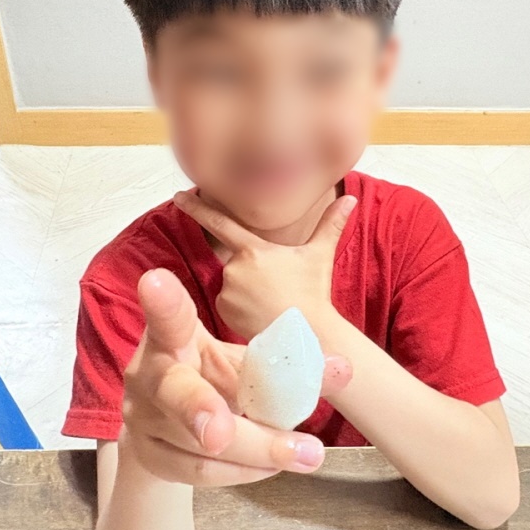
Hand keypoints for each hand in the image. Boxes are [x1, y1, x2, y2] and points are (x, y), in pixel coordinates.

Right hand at [121, 269, 351, 486]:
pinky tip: (273, 466)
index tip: (158, 281)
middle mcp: (150, 374)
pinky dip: (242, 471)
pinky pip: (199, 471)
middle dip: (199, 410)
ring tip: (303, 452)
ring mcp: (144, 417)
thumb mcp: (247, 363)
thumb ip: (292, 365)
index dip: (163, 301)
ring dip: (256, 450)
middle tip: (219, 434)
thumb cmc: (211, 376)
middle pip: (175, 391)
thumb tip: (343, 369)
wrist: (169, 422)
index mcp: (173, 336)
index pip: (169, 316)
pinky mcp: (149, 455)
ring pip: (198, 442)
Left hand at [173, 191, 355, 339]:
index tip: (178, 196)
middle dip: (252, 273)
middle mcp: (236, 267)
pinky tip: (261, 314)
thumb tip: (351, 198)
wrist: (307, 333)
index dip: (197, 208)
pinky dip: (241, 308)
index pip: (220, 223)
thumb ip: (331, 224)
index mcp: (255, 249)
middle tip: (276, 288)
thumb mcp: (320, 255)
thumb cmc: (313, 294)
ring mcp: (229, 290)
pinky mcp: (225, 311)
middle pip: (236, 262)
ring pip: (232, 285)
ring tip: (271, 302)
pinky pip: (228, 304)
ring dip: (247, 291)